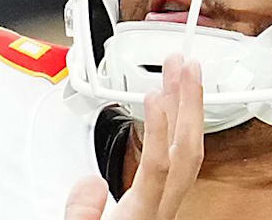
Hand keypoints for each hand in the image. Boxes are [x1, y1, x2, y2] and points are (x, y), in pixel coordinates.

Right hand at [65, 55, 203, 219]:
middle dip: (189, 104)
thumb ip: (81, 213)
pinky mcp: (165, 200)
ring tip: (184, 76)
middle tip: (185, 67)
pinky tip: (174, 110)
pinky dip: (180, 127)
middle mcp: (162, 208)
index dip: (160, 129)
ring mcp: (168, 203)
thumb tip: (90, 181)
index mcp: (142, 216)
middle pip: (187, 152)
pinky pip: (182, 158)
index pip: (160, 167)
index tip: (155, 95)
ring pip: (190, 152)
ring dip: (189, 110)